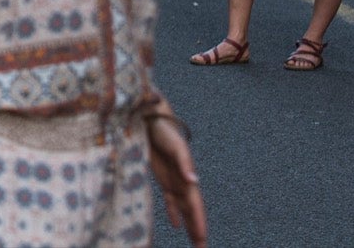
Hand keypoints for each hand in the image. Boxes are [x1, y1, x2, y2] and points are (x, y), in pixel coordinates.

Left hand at [147, 115, 206, 247]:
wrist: (151, 118)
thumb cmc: (164, 129)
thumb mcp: (174, 145)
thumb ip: (184, 161)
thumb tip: (193, 180)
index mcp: (186, 176)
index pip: (195, 204)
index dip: (198, 221)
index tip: (202, 239)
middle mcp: (182, 180)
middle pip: (192, 210)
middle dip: (198, 229)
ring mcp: (173, 180)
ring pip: (183, 208)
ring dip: (189, 224)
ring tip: (196, 241)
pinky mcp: (163, 177)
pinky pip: (170, 199)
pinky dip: (173, 211)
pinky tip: (176, 224)